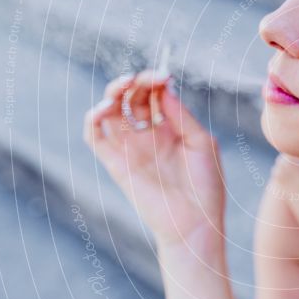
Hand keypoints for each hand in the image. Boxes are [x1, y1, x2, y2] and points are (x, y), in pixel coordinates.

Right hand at [83, 70, 225, 247]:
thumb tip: (163, 89)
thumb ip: (182, 116)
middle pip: (131, 98)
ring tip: (123, 87)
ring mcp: (130, 148)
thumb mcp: (203, 143)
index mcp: (171, 128)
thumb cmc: (205, 186)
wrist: (195, 223)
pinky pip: (95, 137)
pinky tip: (104, 108)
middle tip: (141, 79)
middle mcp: (148, 135)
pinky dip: (92, 119)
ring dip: (112, 94)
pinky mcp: (115, 164)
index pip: (155, 94)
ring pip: (110, 112)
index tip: (162, 75)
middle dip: (134, 83)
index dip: (154, 80)